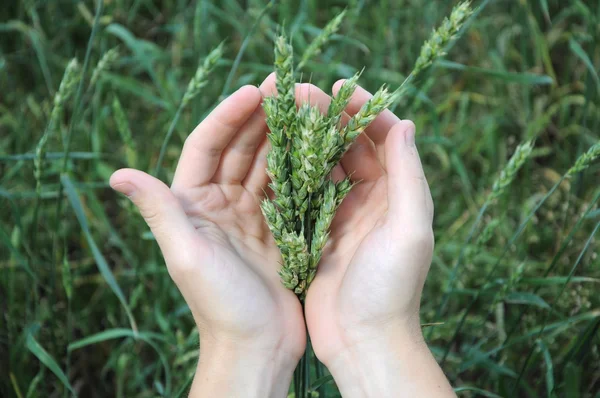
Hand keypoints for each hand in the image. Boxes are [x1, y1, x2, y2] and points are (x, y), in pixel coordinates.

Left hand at [110, 83, 304, 396]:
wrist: (256, 346)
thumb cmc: (218, 304)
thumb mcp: (186, 255)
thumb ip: (159, 211)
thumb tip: (116, 174)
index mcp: (192, 204)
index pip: (206, 147)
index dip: (227, 116)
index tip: (253, 91)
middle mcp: (219, 204)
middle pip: (238, 149)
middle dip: (260, 117)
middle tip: (286, 86)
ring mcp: (251, 215)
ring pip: (266, 164)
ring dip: (282, 135)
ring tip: (306, 107)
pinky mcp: (278, 229)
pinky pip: (288, 188)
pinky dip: (301, 166)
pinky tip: (319, 146)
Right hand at [293, 80, 452, 396]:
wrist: (363, 341)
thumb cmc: (390, 288)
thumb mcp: (408, 230)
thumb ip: (409, 177)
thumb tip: (405, 124)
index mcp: (398, 194)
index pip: (384, 138)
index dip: (363, 110)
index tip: (336, 89)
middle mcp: (372, 199)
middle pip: (350, 146)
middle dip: (327, 117)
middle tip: (299, 92)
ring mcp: (342, 214)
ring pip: (324, 165)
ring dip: (306, 139)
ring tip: (282, 113)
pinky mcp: (318, 232)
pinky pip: (304, 192)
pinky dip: (291, 171)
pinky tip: (271, 153)